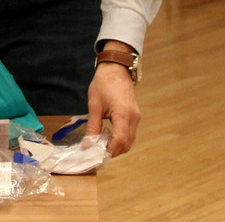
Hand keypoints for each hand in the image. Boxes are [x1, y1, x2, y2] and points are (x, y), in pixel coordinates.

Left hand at [86, 42, 140, 156]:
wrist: (116, 68)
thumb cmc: (103, 83)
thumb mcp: (94, 105)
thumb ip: (93, 126)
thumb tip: (88, 145)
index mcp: (123, 114)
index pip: (120, 141)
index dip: (109, 151)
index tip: (96, 156)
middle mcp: (134, 118)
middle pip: (126, 144)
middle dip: (112, 151)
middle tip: (96, 153)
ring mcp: (136, 117)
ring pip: (129, 140)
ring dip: (117, 146)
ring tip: (100, 145)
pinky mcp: (135, 116)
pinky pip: (129, 133)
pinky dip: (120, 139)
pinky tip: (107, 137)